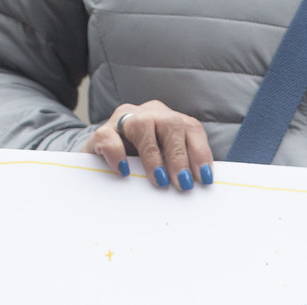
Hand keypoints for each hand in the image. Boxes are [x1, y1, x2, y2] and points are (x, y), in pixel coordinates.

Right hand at [85, 101, 213, 190]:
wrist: (106, 159)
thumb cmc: (143, 164)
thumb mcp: (167, 165)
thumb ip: (180, 169)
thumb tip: (193, 187)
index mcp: (171, 120)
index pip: (191, 128)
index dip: (200, 152)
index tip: (204, 178)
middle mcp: (150, 114)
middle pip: (171, 124)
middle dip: (179, 157)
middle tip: (183, 183)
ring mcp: (125, 119)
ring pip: (141, 125)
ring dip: (153, 156)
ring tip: (159, 181)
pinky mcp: (102, 131)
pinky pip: (108, 136)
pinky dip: (117, 153)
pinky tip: (124, 171)